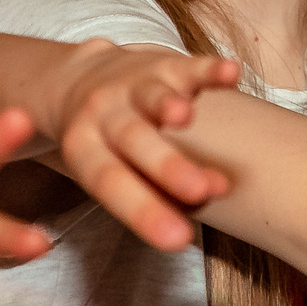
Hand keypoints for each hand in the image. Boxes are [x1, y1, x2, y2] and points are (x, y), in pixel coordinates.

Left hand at [45, 39, 241, 248]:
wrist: (75, 79)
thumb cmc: (103, 144)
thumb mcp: (103, 170)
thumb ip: (145, 191)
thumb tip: (196, 211)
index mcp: (84, 148)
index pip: (110, 183)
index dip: (142, 211)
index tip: (178, 241)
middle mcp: (104, 114)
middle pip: (133, 140)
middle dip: (167, 166)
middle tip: (201, 191)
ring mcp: (133, 85)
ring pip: (151, 96)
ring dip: (166, 104)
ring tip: (184, 116)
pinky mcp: (162, 64)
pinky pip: (186, 65)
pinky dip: (209, 69)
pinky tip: (231, 73)